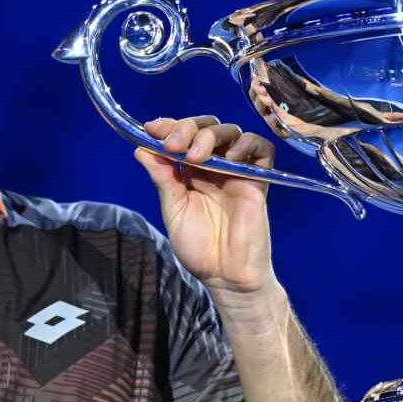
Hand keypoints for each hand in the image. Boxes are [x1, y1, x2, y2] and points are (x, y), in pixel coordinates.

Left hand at [136, 116, 275, 295]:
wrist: (226, 275)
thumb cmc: (199, 248)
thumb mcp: (173, 210)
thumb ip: (163, 179)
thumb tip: (140, 148)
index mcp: (190, 172)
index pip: (182, 136)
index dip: (169, 126)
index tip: (153, 128)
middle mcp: (213, 166)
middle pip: (205, 128)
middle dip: (187, 128)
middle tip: (174, 145)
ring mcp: (237, 171)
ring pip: (230, 132)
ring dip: (210, 136)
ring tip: (197, 156)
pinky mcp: (258, 180)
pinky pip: (262, 149)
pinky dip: (248, 144)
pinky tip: (231, 157)